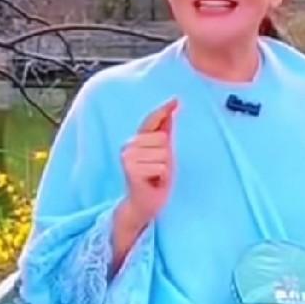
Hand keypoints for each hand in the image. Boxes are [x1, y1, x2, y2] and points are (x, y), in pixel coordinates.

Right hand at [120, 98, 178, 224]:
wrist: (145, 203)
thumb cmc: (155, 176)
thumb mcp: (163, 151)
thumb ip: (165, 129)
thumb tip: (174, 104)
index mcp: (135, 139)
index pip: (150, 121)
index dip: (163, 111)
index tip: (177, 100)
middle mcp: (128, 146)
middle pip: (163, 139)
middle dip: (167, 156)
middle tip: (158, 169)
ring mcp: (128, 158)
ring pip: (164, 154)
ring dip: (165, 168)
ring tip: (156, 176)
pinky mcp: (132, 170)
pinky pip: (162, 167)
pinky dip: (163, 177)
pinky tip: (154, 182)